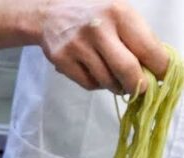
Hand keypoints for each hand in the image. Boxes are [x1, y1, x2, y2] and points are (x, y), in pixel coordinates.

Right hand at [37, 0, 168, 93]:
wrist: (51, 14)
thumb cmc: (94, 13)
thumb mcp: (120, 12)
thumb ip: (137, 36)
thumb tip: (155, 66)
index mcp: (119, 13)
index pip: (147, 48)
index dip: (159, 67)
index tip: (163, 75)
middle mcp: (98, 29)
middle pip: (126, 69)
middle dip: (139, 84)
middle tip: (143, 88)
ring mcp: (77, 46)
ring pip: (107, 81)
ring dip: (118, 86)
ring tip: (119, 80)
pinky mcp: (61, 60)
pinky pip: (88, 84)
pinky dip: (98, 85)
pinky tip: (99, 75)